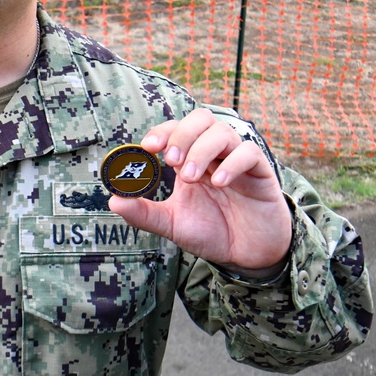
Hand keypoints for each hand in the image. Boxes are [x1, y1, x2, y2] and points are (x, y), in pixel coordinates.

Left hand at [108, 108, 291, 276]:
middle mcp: (214, 154)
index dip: (162, 132)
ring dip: (202, 149)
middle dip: (182, 134)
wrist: (248, 256)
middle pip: (200, 119)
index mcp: (190, 160)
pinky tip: (219, 182)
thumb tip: (114, 201)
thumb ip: (144, 213)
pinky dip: (232, 162)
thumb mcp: (172, 224)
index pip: (175, 130)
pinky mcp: (261, 173)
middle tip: (171, 161)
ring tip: (191, 177)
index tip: (148, 148)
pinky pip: (250, 152)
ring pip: (222, 131)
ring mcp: (238, 161)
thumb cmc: (212, 233)